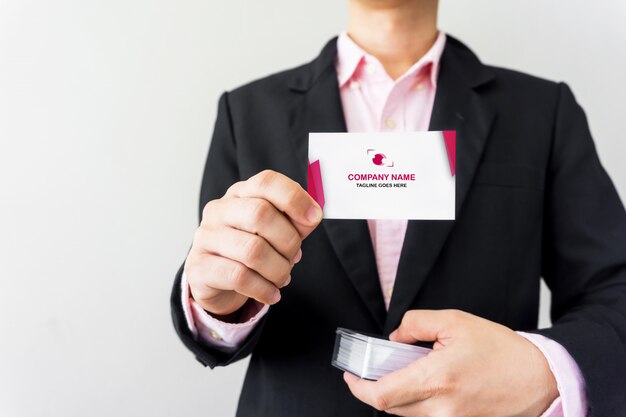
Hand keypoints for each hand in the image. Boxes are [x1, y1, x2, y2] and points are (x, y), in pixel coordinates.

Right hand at [184, 170, 321, 316]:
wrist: (216, 279)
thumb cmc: (251, 247)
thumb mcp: (277, 230)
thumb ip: (296, 220)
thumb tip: (312, 215)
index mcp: (241, 193)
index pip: (266, 182)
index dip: (294, 198)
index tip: (314, 218)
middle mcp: (219, 210)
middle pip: (260, 214)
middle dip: (288, 241)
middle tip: (294, 257)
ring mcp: (206, 237)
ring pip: (252, 250)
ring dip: (278, 269)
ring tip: (282, 277)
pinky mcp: (199, 266)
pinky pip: (239, 277)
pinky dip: (264, 288)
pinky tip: (272, 293)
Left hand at [344, 310, 558, 416]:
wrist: (542, 381)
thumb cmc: (502, 351)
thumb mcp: (456, 322)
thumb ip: (417, 323)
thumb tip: (395, 338)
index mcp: (437, 380)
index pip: (381, 395)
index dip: (358, 387)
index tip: (350, 375)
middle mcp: (441, 409)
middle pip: (390, 407)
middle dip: (377, 387)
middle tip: (379, 368)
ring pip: (407, 414)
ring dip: (399, 395)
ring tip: (411, 372)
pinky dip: (419, 403)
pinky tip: (431, 385)